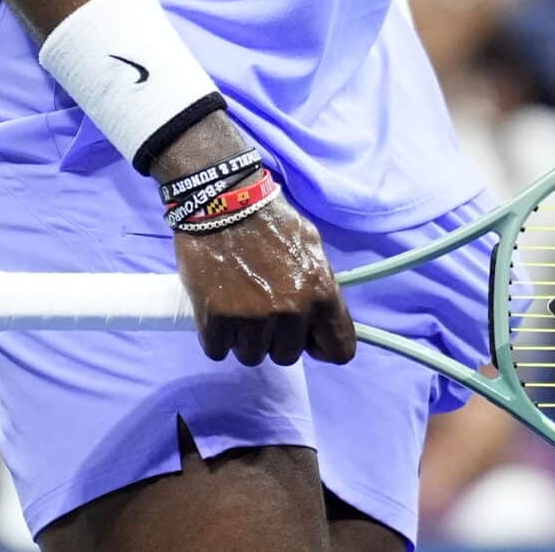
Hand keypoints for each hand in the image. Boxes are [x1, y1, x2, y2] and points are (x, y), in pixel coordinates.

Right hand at [150, 118, 353, 367]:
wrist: (220, 199)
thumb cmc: (267, 218)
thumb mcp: (310, 244)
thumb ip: (320, 284)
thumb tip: (322, 318)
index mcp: (321, 292)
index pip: (339, 350)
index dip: (320, 345)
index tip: (306, 337)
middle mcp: (291, 311)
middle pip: (288, 356)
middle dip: (275, 338)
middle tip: (260, 309)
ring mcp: (252, 318)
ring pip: (251, 356)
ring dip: (244, 339)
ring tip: (236, 308)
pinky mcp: (216, 319)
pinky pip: (218, 350)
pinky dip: (215, 337)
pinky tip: (215, 311)